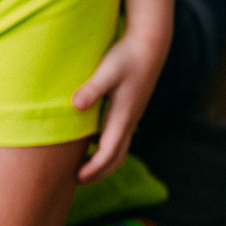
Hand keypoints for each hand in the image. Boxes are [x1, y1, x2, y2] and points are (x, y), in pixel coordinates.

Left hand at [70, 27, 168, 182]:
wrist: (149, 44)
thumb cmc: (126, 56)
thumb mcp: (106, 71)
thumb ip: (92, 88)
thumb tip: (76, 105)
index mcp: (124, 116)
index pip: (109, 152)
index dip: (94, 168)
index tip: (77, 178)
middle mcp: (130, 120)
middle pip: (116, 157)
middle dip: (99, 172)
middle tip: (78, 181)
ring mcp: (132, 116)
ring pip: (120, 147)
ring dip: (103, 161)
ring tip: (82, 167)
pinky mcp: (130, 109)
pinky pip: (119, 136)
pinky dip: (106, 147)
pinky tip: (90, 142)